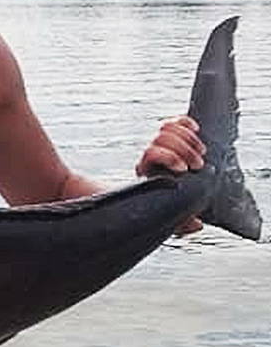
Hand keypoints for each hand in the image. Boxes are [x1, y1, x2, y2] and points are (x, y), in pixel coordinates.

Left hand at [135, 115, 204, 234]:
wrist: (150, 195)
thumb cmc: (161, 206)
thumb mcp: (170, 217)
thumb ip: (182, 223)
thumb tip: (198, 224)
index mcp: (146, 171)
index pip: (151, 152)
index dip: (169, 157)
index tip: (184, 170)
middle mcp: (148, 155)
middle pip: (161, 138)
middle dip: (184, 149)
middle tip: (199, 163)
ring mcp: (157, 145)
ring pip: (166, 128)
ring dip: (188, 138)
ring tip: (201, 151)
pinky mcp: (168, 138)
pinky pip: (173, 122)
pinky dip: (185, 122)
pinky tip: (196, 130)